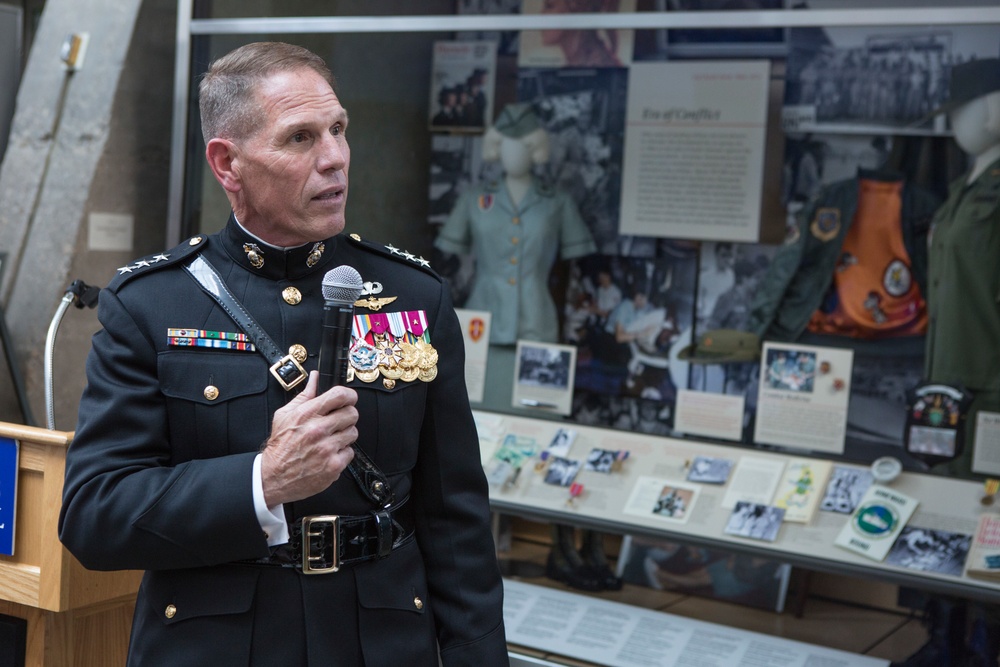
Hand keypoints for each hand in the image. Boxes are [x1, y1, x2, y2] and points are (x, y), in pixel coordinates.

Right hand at [260, 371, 357, 505]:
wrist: (273, 477)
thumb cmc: (280, 446)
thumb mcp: (284, 415)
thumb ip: (304, 395)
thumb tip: (315, 378)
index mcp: (307, 415)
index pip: (340, 395)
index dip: (349, 395)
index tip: (348, 399)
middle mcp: (318, 430)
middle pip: (352, 413)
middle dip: (347, 416)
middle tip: (338, 421)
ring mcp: (327, 449)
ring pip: (353, 433)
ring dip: (344, 435)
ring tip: (330, 439)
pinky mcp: (333, 466)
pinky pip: (350, 452)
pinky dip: (342, 453)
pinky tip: (329, 453)